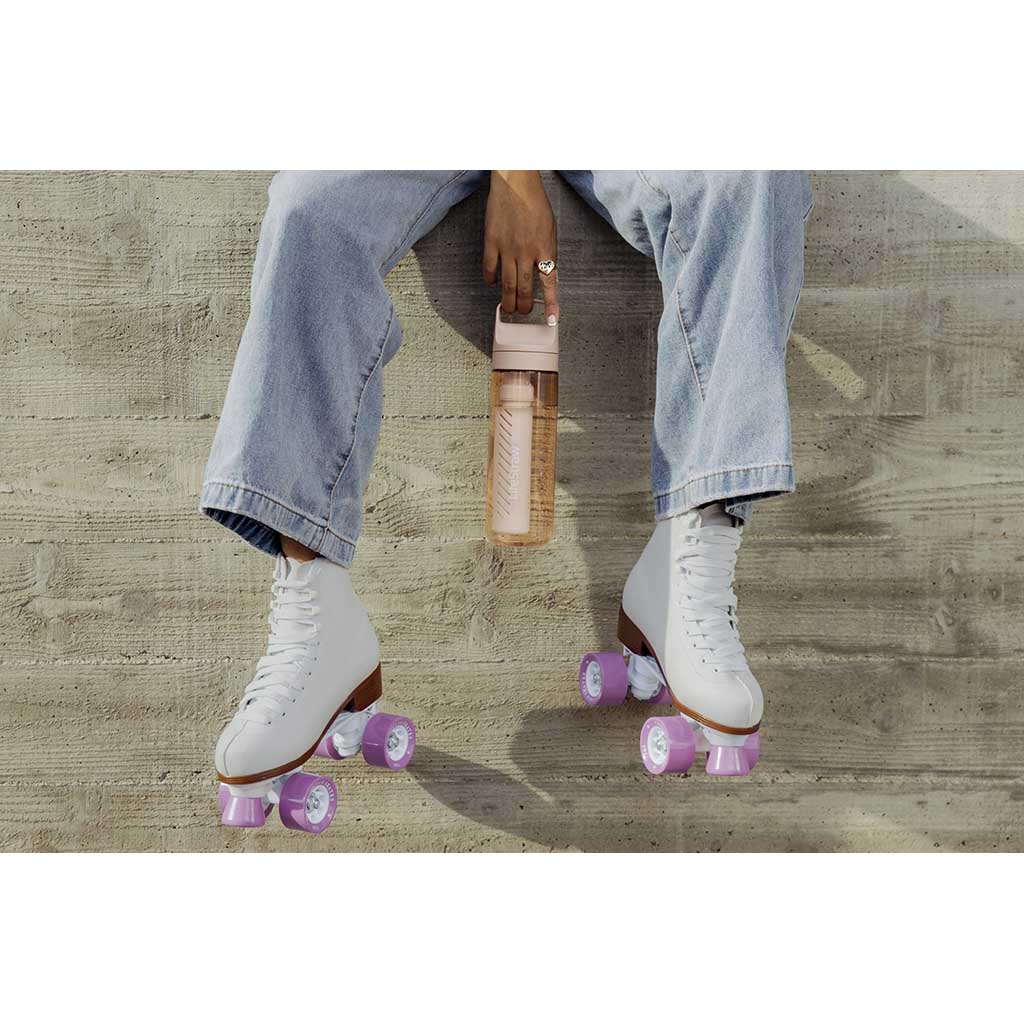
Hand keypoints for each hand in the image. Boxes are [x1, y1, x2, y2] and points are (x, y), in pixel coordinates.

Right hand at [483, 170, 558, 322]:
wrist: (516, 184)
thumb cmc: (535, 204)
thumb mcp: (550, 229)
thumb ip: (547, 252)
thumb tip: (545, 272)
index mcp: (545, 249)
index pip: (550, 283)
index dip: (551, 304)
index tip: (551, 319)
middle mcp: (527, 253)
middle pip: (525, 290)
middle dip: (525, 307)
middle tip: (523, 312)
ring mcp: (508, 249)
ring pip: (507, 285)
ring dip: (508, 301)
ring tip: (509, 309)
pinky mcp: (492, 243)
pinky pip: (490, 269)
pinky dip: (491, 279)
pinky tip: (492, 283)